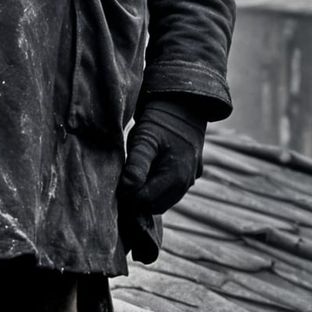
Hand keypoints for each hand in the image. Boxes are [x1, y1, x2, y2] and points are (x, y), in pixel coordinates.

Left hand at [119, 98, 205, 216]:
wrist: (181, 105)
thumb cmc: (159, 122)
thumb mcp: (144, 140)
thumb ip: (137, 165)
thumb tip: (127, 189)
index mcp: (176, 177)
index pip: (146, 201)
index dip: (129, 195)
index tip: (119, 183)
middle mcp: (187, 182)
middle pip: (156, 205)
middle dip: (139, 197)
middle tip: (126, 180)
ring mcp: (191, 179)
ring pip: (164, 201)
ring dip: (149, 193)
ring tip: (137, 175)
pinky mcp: (192, 174)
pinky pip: (172, 191)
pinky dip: (159, 188)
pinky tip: (149, 172)